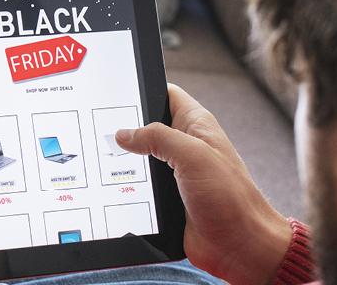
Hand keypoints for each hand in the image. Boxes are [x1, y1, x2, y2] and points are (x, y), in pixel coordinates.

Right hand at [117, 84, 290, 284]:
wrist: (239, 246)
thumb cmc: (231, 199)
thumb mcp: (194, 156)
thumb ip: (158, 137)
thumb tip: (125, 133)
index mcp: (196, 126)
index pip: (165, 95)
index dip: (142, 90)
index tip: (114, 93)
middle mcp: (184, 147)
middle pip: (145, 128)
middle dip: (124, 129)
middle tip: (97, 129)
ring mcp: (174, 174)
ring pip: (138, 160)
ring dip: (123, 163)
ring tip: (99, 159)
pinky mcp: (166, 199)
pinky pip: (139, 188)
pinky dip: (126, 188)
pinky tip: (110, 188)